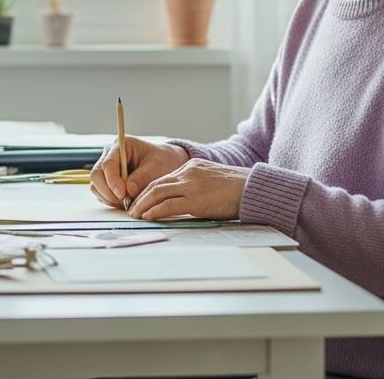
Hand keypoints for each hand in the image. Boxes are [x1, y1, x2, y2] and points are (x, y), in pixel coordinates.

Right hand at [90, 136, 188, 208]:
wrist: (166, 163)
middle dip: (108, 191)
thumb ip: (142, 178)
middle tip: (124, 202)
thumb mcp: (157, 166)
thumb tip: (129, 191)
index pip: (108, 164)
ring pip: (96, 185)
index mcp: (122, 145)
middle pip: (97, 175)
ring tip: (127, 203)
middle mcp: (110, 155)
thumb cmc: (163, 160)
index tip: (122, 194)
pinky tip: (125, 203)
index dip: (113, 180)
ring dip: (109, 198)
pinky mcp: (108, 180)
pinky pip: (101, 193)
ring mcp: (107, 168)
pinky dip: (111, 201)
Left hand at [129, 159, 249, 220]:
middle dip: (141, 198)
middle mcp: (188, 173)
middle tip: (132, 209)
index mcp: (192, 166)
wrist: (252, 189)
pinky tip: (148, 217)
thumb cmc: (235, 189)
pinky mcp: (195, 200)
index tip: (140, 200)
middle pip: (156, 185)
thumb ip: (194, 186)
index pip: (163, 178)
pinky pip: (168, 205)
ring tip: (135, 215)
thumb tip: (180, 201)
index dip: (148, 190)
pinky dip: (155, 211)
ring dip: (143, 205)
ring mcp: (191, 185)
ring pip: (158, 193)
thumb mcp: (211, 180)